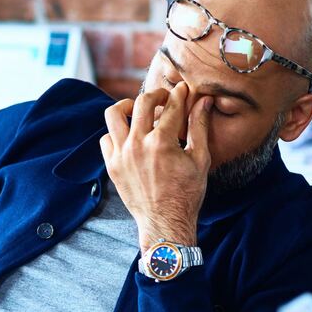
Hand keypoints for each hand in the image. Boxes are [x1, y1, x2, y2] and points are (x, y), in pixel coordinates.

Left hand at [100, 81, 211, 251]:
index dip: (180, 94)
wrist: (165, 222)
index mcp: (162, 142)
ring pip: (114, 114)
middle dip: (156, 94)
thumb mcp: (199, 159)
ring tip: (138, 110)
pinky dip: (116, 133)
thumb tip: (205, 101)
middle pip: (142, 102)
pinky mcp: (111, 166)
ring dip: (127, 106)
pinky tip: (130, 136)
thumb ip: (200, 127)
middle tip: (164, 98)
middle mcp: (137, 145)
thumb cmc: (187, 193)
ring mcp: (121, 155)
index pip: (171, 107)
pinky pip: (106, 138)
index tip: (183, 89)